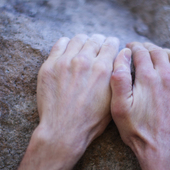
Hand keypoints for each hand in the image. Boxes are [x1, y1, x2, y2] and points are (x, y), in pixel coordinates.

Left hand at [0, 34, 118, 169]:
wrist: (63, 130)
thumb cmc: (90, 121)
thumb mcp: (113, 100)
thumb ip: (117, 78)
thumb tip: (120, 63)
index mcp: (103, 69)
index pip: (111, 44)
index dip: (113, 44)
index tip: (111, 46)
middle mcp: (85, 61)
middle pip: (95, 39)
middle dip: (99, 41)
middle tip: (98, 46)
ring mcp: (65, 62)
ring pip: (78, 39)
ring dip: (83, 41)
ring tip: (83, 47)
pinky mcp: (50, 65)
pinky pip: (60, 44)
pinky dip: (67, 44)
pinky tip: (69, 50)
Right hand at [110, 42, 169, 169]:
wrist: (163, 149)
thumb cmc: (138, 130)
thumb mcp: (119, 108)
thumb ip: (118, 80)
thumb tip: (121, 55)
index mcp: (147, 78)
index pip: (140, 52)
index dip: (133, 47)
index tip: (129, 48)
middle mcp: (167, 76)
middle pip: (157, 51)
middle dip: (147, 48)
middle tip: (141, 50)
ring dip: (164, 51)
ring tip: (157, 54)